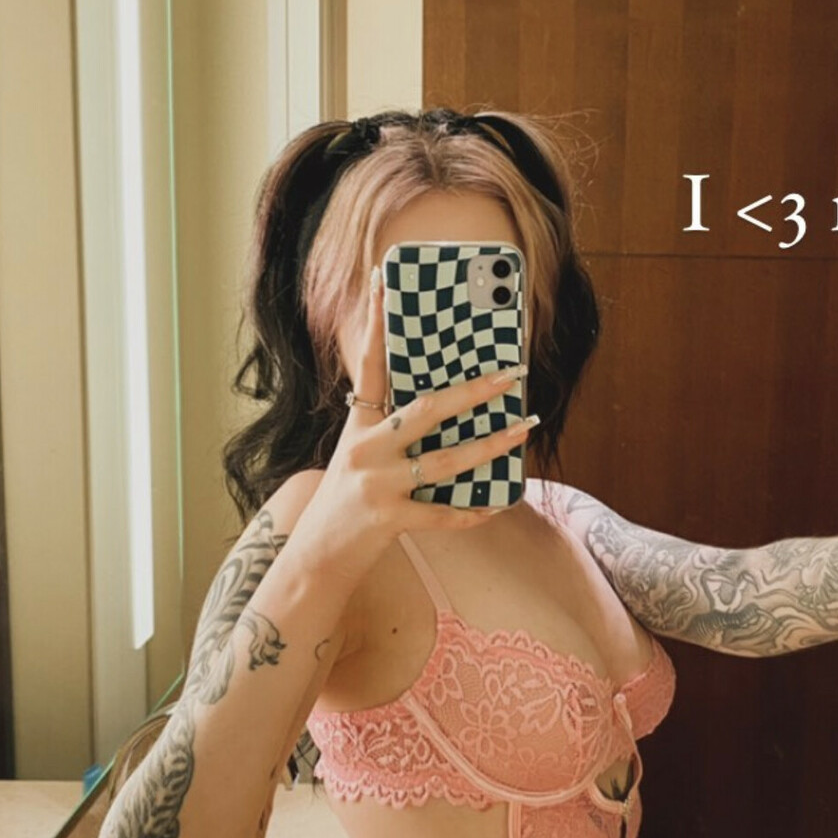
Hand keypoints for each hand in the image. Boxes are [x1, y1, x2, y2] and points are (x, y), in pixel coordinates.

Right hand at [289, 266, 534, 582]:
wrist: (314, 557)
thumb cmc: (343, 504)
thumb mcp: (356, 458)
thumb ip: (386, 432)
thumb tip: (440, 409)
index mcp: (357, 427)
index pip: (368, 365)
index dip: (378, 322)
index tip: (385, 279)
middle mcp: (365, 448)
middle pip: (425, 409)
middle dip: (472, 391)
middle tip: (510, 375)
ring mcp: (376, 484)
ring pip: (445, 460)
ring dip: (490, 446)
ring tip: (523, 430)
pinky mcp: (388, 518)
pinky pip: (443, 514)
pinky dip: (472, 512)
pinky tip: (496, 505)